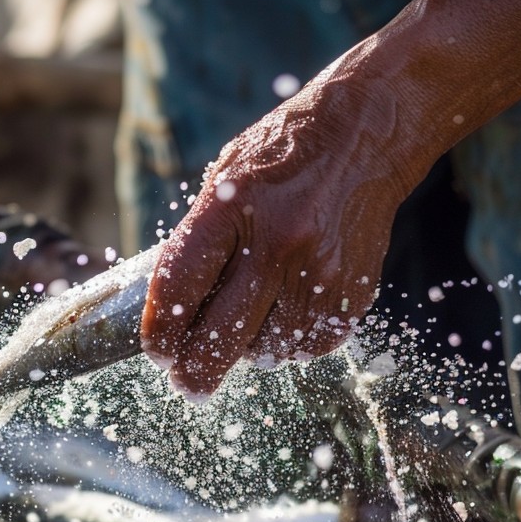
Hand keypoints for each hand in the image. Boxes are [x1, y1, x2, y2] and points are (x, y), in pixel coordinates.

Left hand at [140, 82, 413, 398]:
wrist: (363, 135)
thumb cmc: (280, 156)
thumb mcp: (222, 179)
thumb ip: (199, 239)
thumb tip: (173, 306)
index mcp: (230, 208)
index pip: (179, 286)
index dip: (161, 331)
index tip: (157, 353)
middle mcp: (277, 242)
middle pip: (222, 335)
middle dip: (197, 371)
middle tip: (187, 385)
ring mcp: (319, 269)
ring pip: (268, 348)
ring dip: (246, 354)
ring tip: (239, 341)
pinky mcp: (353, 288)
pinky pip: (311, 344)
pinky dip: (290, 345)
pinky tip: (280, 327)